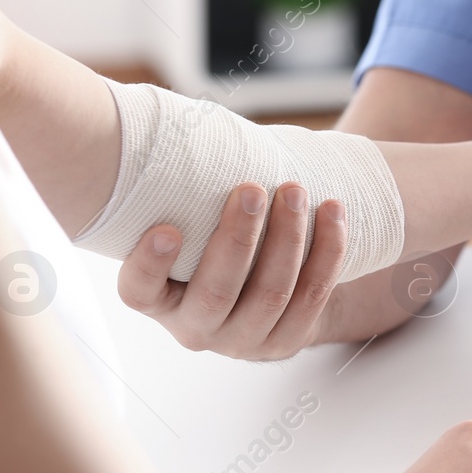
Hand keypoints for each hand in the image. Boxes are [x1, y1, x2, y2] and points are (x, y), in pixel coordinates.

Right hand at [117, 182, 348, 360]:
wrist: (271, 294)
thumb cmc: (220, 242)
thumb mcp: (194, 228)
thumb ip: (188, 199)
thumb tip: (193, 131)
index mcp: (159, 300)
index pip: (138, 292)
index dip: (150, 265)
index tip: (167, 228)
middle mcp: (194, 328)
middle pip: (216, 291)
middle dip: (237, 238)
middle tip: (251, 189)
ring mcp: (242, 340)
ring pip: (271, 294)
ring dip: (288, 238)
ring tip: (295, 191)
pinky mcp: (285, 341)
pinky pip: (312, 296)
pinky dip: (327, 251)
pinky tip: (332, 211)